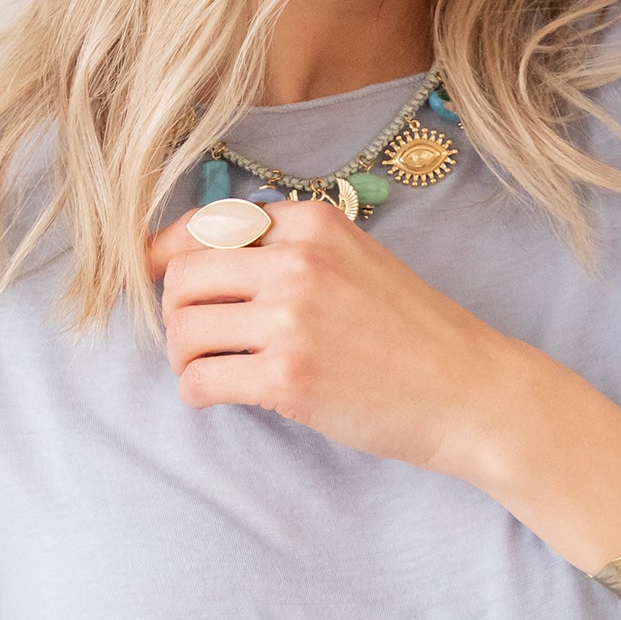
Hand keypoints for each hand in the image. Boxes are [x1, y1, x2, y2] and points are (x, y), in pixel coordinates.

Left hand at [148, 197, 528, 478]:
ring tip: (208, 369)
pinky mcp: (287, 379)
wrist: (470, 391)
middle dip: (175, 313)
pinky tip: (219, 396)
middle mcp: (296, 262)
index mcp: (310, 223)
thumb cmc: (414, 333)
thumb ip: (289, 250)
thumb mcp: (355, 261)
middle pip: (182, 278)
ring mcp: (290, 320)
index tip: (151, 279)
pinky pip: (200, 381)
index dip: (164, 255)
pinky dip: (197, 392)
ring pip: (183, 330)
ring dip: (183, 356)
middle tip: (194, 341)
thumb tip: (199, 259)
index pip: (204, 226)